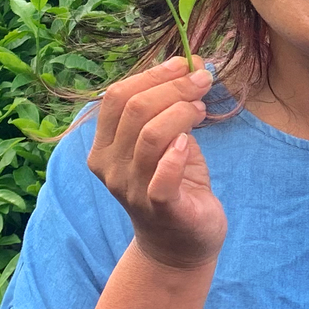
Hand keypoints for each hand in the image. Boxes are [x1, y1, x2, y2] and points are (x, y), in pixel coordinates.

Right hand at [87, 54, 226, 271]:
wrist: (178, 244)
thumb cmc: (172, 182)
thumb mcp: (163, 141)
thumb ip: (167, 108)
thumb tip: (191, 65)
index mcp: (104, 146)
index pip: (115, 97)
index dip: (152, 74)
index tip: (185, 64)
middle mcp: (110, 167)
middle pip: (134, 110)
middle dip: (174, 87)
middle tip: (203, 80)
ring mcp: (132, 190)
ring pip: (149, 136)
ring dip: (181, 111)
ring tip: (201, 108)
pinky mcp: (160, 209)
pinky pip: (162, 179)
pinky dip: (177, 155)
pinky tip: (189, 142)